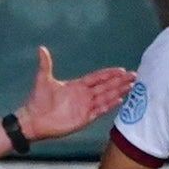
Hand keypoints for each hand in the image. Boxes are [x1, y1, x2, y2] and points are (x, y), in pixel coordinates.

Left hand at [19, 48, 136, 143]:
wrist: (33, 120)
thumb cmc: (38, 100)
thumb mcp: (43, 80)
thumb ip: (45, 64)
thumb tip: (41, 48)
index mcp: (76, 86)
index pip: (97, 78)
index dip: (109, 74)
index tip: (122, 69)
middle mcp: (84, 95)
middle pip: (105, 86)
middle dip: (120, 81)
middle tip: (134, 75)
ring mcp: (85, 107)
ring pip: (106, 97)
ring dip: (118, 92)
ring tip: (131, 86)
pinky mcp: (84, 118)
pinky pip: (100, 111)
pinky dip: (109, 106)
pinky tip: (119, 100)